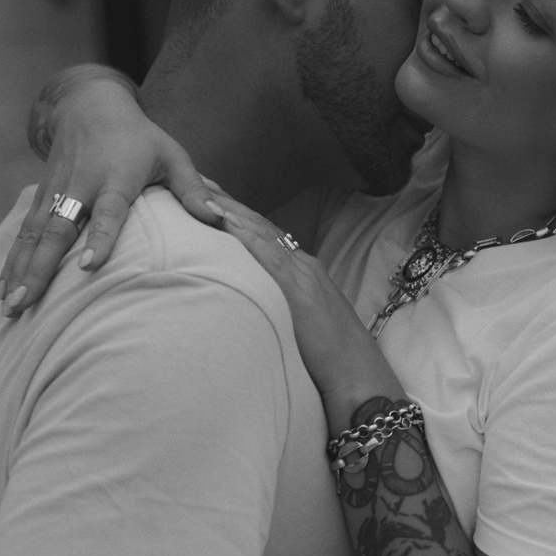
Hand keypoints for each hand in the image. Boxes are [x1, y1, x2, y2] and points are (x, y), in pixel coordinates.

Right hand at [0, 67, 215, 316]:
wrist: (89, 106)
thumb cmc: (140, 138)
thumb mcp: (172, 155)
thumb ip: (193, 190)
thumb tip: (220, 220)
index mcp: (116, 177)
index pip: (108, 211)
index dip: (100, 238)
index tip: (88, 266)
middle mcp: (81, 185)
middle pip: (59, 229)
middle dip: (41, 267)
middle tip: (27, 301)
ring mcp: (57, 191)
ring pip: (35, 234)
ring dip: (20, 270)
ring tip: (10, 306)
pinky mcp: (42, 196)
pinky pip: (24, 232)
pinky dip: (13, 261)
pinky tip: (5, 289)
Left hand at [209, 194, 398, 412]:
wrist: (359, 378)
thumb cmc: (331, 362)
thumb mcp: (301, 328)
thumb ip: (281, 311)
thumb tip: (254, 309)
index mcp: (303, 274)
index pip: (265, 236)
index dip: (237, 215)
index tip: (211, 196)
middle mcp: (303, 267)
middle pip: (259, 226)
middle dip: (228, 202)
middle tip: (197, 177)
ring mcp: (303, 276)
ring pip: (261, 233)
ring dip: (230, 209)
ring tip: (201, 187)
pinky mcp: (299, 292)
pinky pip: (267, 255)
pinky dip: (245, 234)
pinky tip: (223, 219)